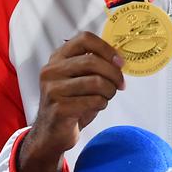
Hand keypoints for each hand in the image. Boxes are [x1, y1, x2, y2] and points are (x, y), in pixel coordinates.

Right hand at [17, 32, 125, 171]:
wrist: (51, 133)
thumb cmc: (70, 103)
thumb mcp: (79, 79)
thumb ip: (93, 66)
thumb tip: (119, 61)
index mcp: (57, 58)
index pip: (84, 39)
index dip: (107, 49)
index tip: (119, 62)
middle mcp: (51, 70)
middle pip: (93, 61)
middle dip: (114, 74)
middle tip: (120, 85)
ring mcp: (52, 89)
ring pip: (96, 82)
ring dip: (109, 92)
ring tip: (106, 97)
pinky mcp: (59, 108)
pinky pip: (94, 101)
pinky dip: (102, 104)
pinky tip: (96, 107)